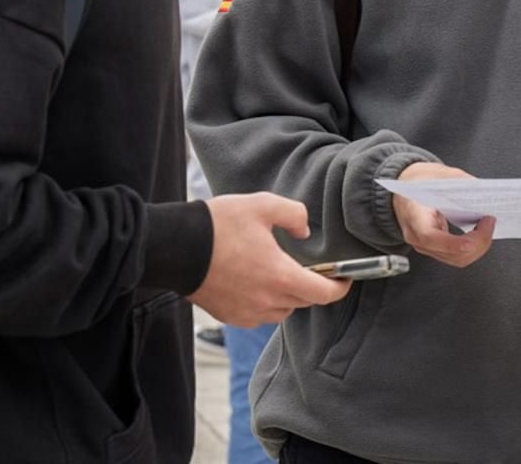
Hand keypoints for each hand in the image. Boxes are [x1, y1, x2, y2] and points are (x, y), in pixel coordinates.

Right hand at [189, 193, 350, 326]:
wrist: (176, 247)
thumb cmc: (219, 225)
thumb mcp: (262, 205)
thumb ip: (294, 214)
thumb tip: (304, 232)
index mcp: (280, 276)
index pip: (323, 294)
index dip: (339, 288)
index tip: (344, 278)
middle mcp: (266, 301)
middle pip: (303, 302)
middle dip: (311, 286)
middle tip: (309, 267)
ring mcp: (247, 312)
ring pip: (281, 310)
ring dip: (287, 295)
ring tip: (278, 271)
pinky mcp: (229, 316)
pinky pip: (258, 315)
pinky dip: (265, 302)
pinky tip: (255, 281)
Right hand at [392, 162, 496, 268]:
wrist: (403, 189)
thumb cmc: (419, 181)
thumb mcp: (440, 174)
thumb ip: (462, 182)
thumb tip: (485, 192)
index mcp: (414, 214)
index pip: (430, 237)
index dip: (454, 243)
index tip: (476, 234)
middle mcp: (416, 236)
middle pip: (450, 253)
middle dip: (477, 242)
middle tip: (490, 221)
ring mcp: (424, 245)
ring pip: (456, 259)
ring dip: (478, 246)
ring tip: (488, 226)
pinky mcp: (434, 248)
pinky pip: (456, 255)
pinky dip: (472, 247)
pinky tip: (480, 232)